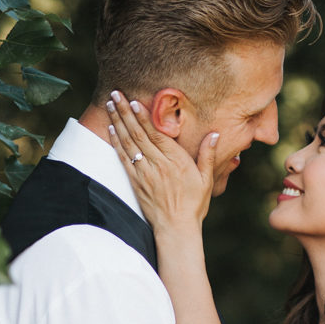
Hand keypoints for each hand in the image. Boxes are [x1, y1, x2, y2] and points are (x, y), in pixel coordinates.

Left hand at [105, 90, 216, 232]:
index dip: (143, 116)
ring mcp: (144, 173)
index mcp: (175, 161)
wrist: (176, 229)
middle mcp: (157, 165)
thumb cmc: (194, 204)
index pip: (156, 134)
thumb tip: (214, 134)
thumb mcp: (206, 180)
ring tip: (110, 105)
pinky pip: (123, 159)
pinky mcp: (135, 182)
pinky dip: (115, 143)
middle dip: (125, 112)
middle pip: (138, 133)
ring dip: (117, 122)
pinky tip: (110, 129)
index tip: (134, 100)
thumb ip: (207, 155)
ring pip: (128, 143)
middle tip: (115, 94)